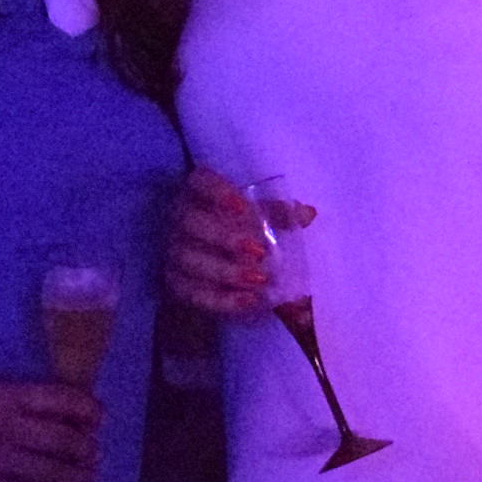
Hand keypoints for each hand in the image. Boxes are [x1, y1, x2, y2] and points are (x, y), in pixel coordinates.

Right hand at [0, 377, 104, 481]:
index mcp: (4, 394)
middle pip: (64, 439)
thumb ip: (19, 404)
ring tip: (89, 480)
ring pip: (52, 472)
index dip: (87, 409)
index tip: (99, 417)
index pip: (60, 398)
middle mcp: (5, 425)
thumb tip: (66, 419)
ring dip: (78, 478)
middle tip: (94, 454)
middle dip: (87, 449)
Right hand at [165, 168, 285, 316]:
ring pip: (190, 260)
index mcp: (199, 193)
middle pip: (191, 222)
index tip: (241, 207)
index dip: (216, 191)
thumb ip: (279, 214)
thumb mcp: (257, 219)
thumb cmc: (234, 231)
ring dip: (226, 271)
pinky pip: (193, 293)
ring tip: (259, 280)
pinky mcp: (176, 284)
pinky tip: (249, 300)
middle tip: (259, 251)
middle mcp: (180, 219)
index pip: (199, 180)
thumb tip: (308, 213)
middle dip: (224, 236)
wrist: (208, 272)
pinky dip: (222, 299)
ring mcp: (173, 252)